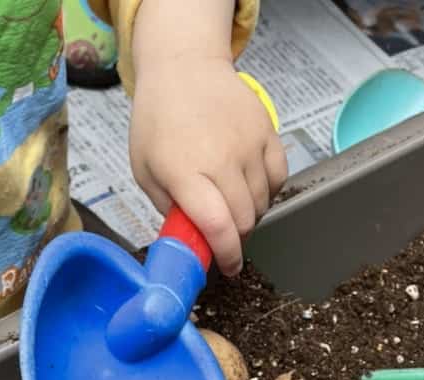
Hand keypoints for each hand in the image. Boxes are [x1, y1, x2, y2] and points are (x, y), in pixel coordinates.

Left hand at [129, 55, 286, 275]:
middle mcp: (222, 159)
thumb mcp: (145, 171)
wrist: (183, 67)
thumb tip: (191, 241)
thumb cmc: (158, 121)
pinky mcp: (267, 131)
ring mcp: (248, 143)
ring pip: (262, 202)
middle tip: (224, 236)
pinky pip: (279, 177)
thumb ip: (168, 209)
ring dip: (250, 215)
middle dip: (236, 238)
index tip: (228, 268)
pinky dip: (268, 192)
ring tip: (231, 206)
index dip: (226, 255)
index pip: (218, 226)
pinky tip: (251, 189)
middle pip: (245, 220)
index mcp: (186, 172)